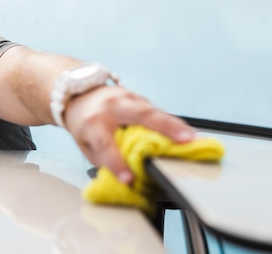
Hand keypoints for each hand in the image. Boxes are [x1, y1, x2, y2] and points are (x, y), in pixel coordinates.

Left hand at [63, 85, 194, 183]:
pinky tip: (185, 132)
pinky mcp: (137, 97)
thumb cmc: (83, 122)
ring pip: (153, 110)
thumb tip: (126, 177)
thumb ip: (103, 159)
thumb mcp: (84, 143)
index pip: (105, 144)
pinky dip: (171, 122)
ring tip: (193, 139)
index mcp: (92, 122)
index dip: (117, 163)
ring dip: (175, 125)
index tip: (129, 179)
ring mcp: (126, 98)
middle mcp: (111, 106)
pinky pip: (156, 110)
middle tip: (186, 140)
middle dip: (165, 128)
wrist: (78, 92)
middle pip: (140, 115)